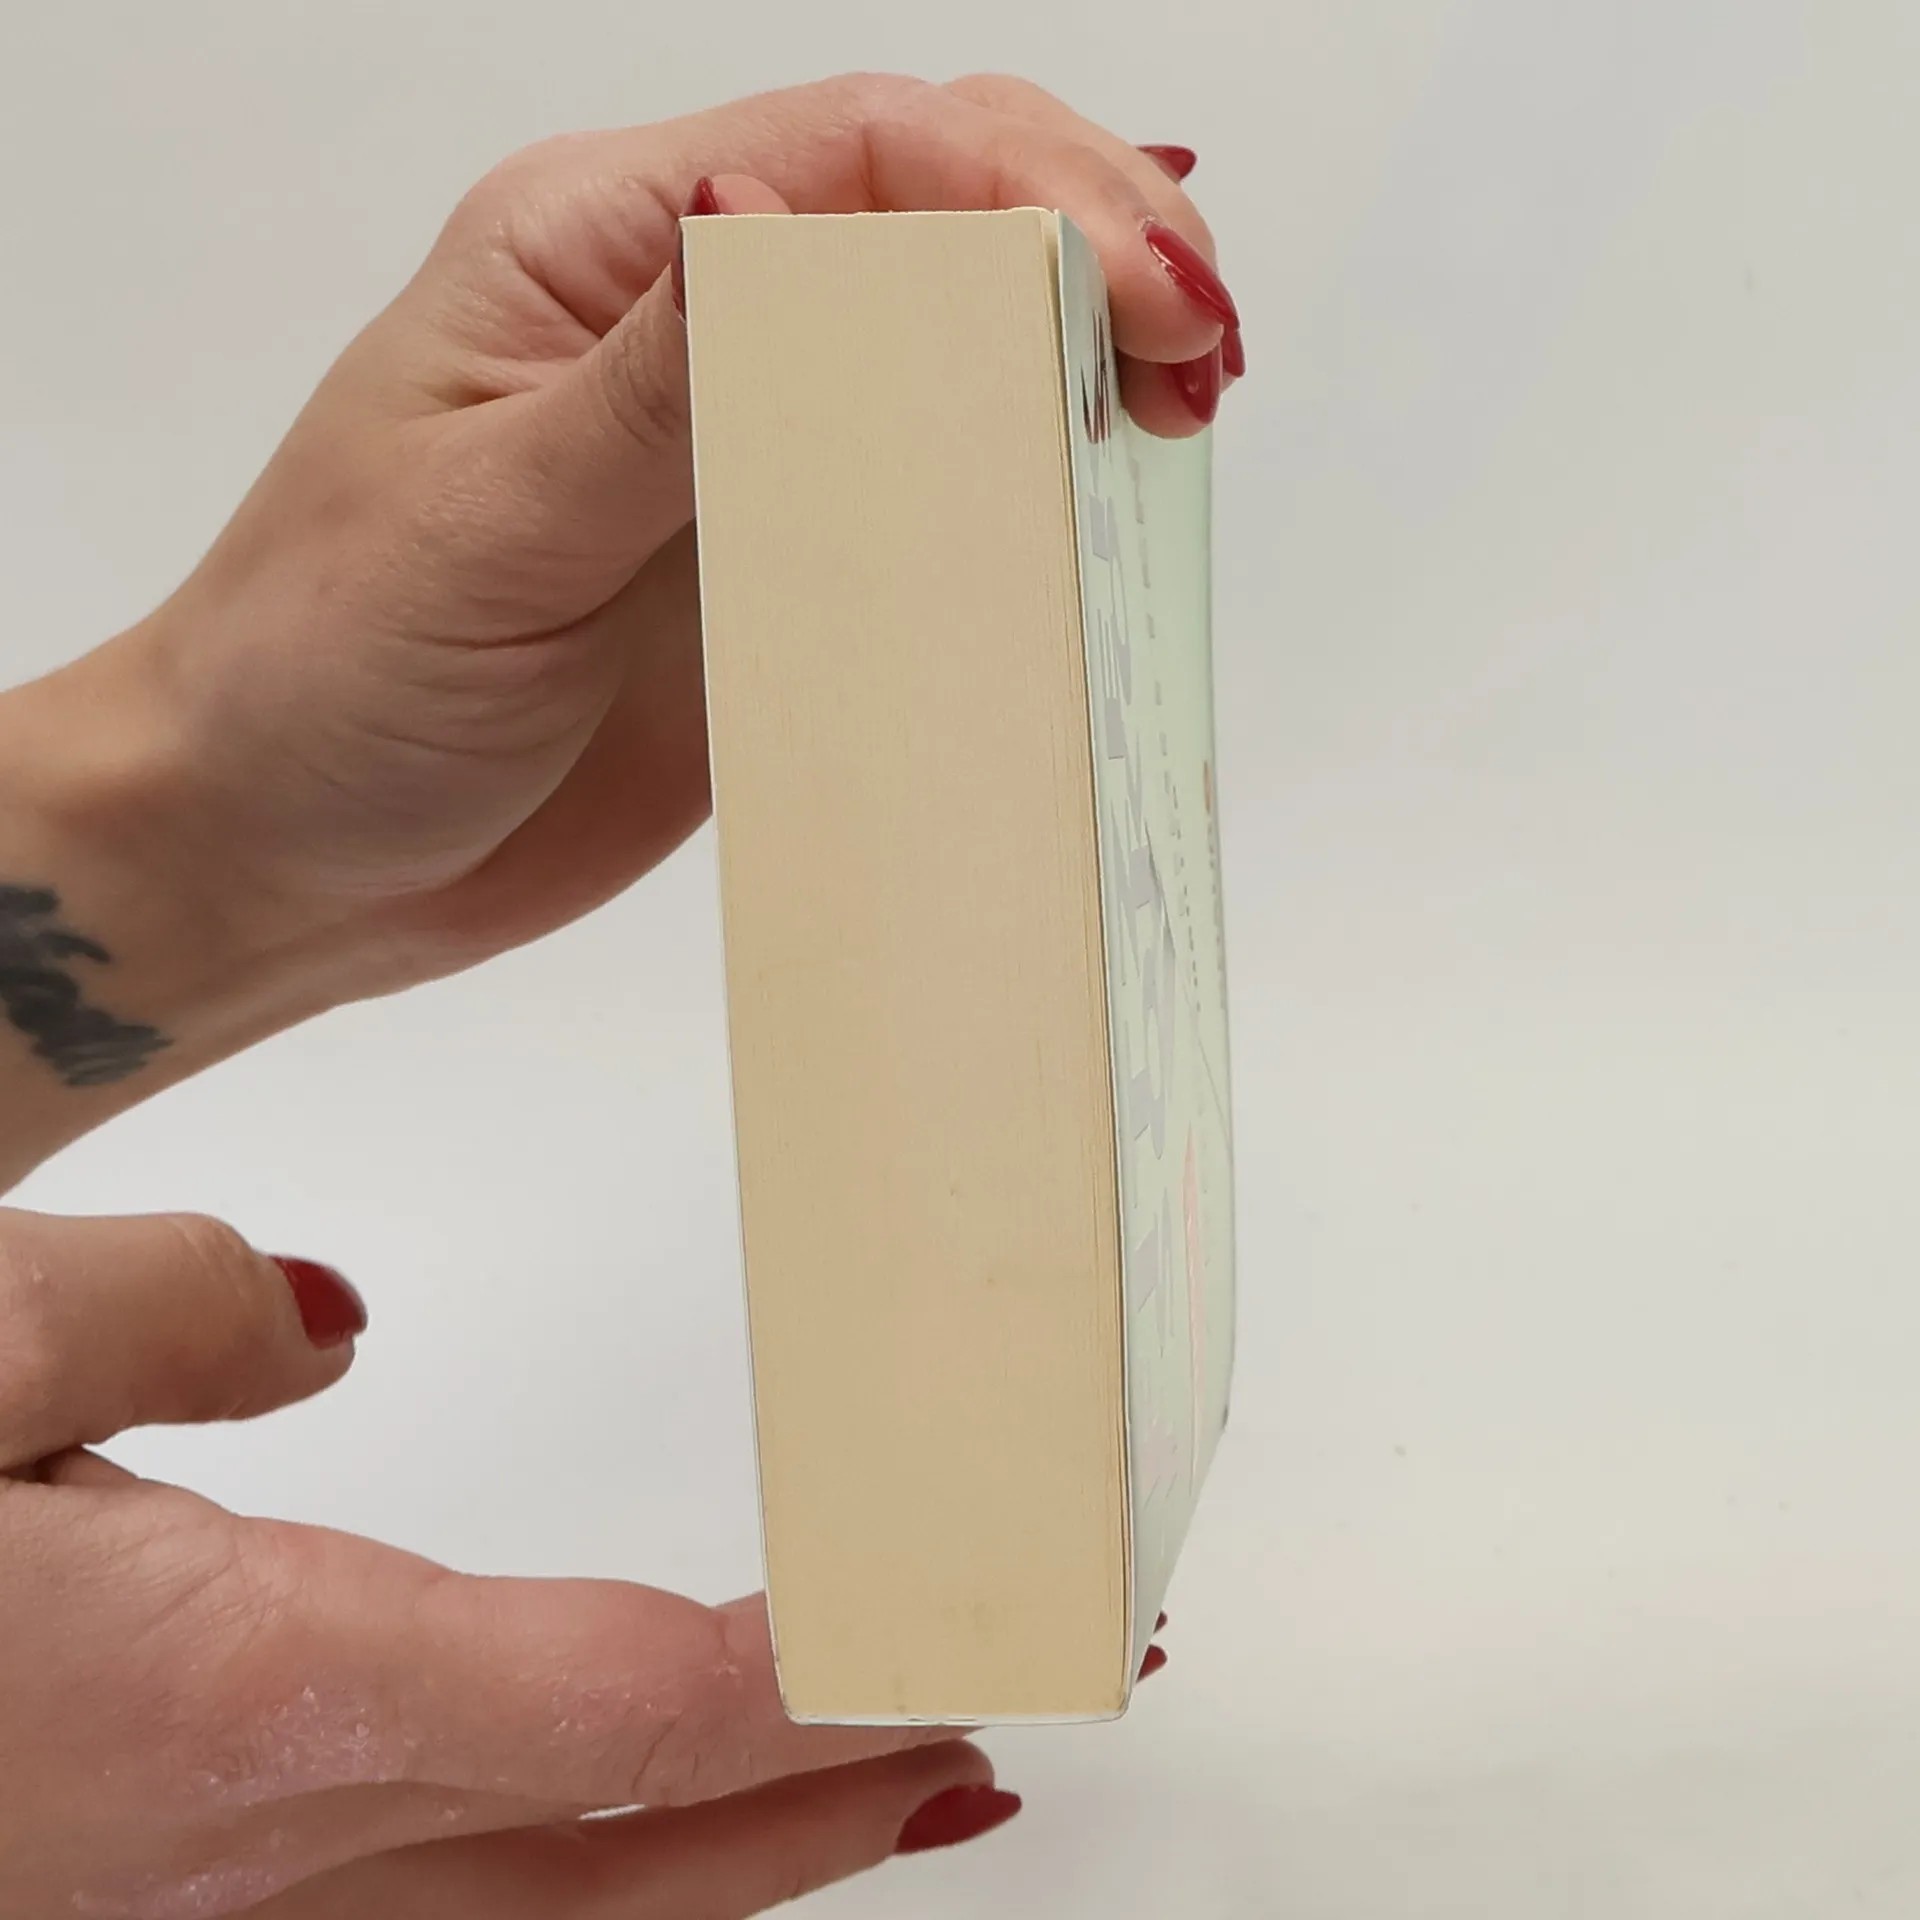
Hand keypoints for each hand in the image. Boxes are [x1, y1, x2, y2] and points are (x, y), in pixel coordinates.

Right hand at [0, 1208, 1013, 1917]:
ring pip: (557, 1916)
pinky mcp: (168, 1907)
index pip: (622, 1706)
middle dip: (844, 1793)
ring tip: (903, 1793)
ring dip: (749, 1861)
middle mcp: (250, 1857)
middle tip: (1015, 1717)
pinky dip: (592, 1874)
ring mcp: (210, 1919)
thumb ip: (169, 1310)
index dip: (820, 1677)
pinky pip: (446, 1914)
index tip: (981, 1624)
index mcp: (233, 1701)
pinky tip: (636, 1831)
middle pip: (633, 1848)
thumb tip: (331, 1318)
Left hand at [18, 74, 1238, 1035]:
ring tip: (1188, 410)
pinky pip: (927, 515)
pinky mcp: (775, 582)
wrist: (288, 850)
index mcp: (599, 253)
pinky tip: (1099, 503)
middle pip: (931, 222)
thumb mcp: (483, 518)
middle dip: (1091, 251)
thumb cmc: (327, 673)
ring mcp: (744, 460)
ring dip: (1079, 363)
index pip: (853, 158)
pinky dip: (1028, 500)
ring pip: (951, 359)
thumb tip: (777, 207)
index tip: (1144, 294)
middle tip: (1205, 351)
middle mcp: (687, 333)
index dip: (1023, 200)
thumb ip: (657, 383)